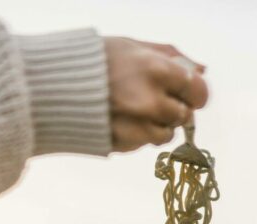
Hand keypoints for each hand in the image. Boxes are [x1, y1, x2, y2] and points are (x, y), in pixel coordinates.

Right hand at [105, 38, 207, 152]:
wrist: (54, 87)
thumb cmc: (95, 60)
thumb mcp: (133, 46)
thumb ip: (170, 57)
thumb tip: (202, 70)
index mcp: (156, 71)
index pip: (197, 91)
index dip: (194, 93)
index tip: (187, 93)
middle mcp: (151, 102)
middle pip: (184, 115)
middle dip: (174, 108)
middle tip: (154, 97)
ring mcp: (138, 127)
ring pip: (166, 134)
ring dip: (157, 124)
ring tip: (134, 108)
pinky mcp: (125, 145)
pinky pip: (145, 144)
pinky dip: (139, 134)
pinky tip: (122, 119)